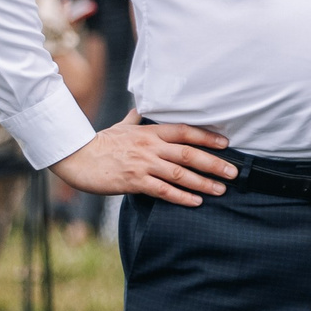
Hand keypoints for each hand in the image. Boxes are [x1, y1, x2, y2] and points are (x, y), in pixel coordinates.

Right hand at [50, 111, 235, 205]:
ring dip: (203, 182)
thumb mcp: (120, 127)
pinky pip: (163, 190)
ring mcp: (143, 164)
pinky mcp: (134, 181)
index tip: (225, 143)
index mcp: (149, 132)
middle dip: (214, 163)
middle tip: (233, 171)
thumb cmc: (99, 143)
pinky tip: (196, 201)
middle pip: (188, 154)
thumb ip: (134, 119)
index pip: (184, 131)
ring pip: (180, 174)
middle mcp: (150, 147)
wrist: (77, 157)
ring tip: (221, 189)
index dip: (207, 136)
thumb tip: (139, 110)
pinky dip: (182, 196)